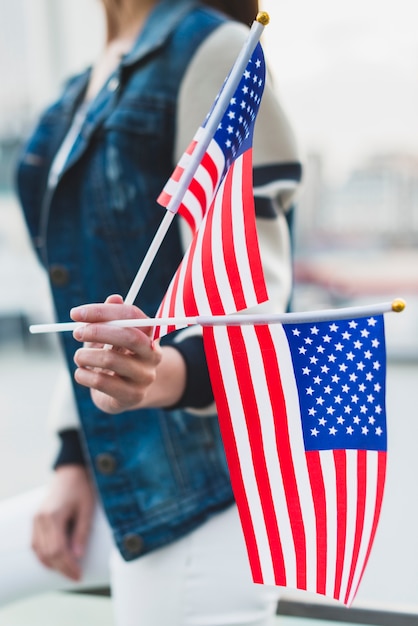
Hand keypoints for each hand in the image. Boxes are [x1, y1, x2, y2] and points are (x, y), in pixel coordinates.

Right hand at [32, 465, 94, 580]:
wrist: (71, 472)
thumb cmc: (82, 488)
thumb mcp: (87, 510)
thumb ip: (82, 533)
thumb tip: (78, 556)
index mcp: (54, 515)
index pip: (58, 550)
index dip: (67, 566)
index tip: (78, 575)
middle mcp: (41, 518)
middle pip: (48, 553)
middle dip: (62, 568)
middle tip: (76, 576)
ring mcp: (36, 519)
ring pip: (39, 551)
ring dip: (52, 564)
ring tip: (68, 570)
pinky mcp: (36, 519)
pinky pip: (36, 543)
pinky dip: (44, 555)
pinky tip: (55, 561)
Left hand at [71, 294, 162, 413]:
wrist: (125, 394)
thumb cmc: (115, 358)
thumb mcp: (112, 336)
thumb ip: (111, 318)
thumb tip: (114, 298)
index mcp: (149, 334)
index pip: (132, 315)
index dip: (103, 311)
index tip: (75, 313)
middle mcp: (152, 354)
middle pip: (129, 336)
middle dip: (98, 331)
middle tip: (76, 333)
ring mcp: (145, 377)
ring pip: (110, 360)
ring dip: (85, 356)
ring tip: (79, 357)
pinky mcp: (133, 396)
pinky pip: (101, 381)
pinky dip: (83, 375)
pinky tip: (82, 374)